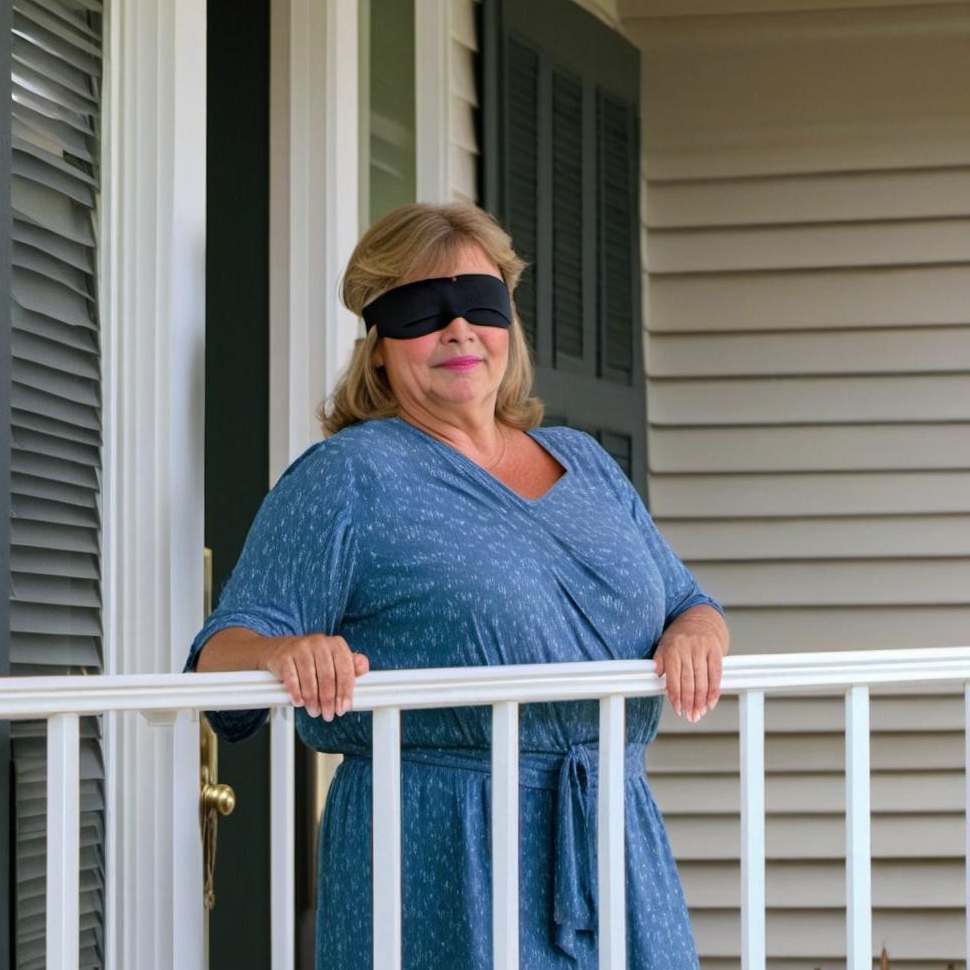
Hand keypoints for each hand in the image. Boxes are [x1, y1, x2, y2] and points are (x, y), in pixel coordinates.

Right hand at [261, 634, 368, 720]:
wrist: (278, 650)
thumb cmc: (311, 658)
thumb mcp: (332, 659)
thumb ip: (349, 665)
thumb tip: (363, 667)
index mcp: (335, 643)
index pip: (345, 669)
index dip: (345, 692)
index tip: (343, 707)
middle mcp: (319, 642)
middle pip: (327, 677)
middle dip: (328, 700)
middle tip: (328, 714)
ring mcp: (300, 648)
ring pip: (310, 680)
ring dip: (313, 701)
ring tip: (314, 711)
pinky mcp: (284, 657)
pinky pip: (292, 679)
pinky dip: (296, 694)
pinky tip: (299, 702)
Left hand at [652, 607, 726, 722]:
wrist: (700, 617)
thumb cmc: (680, 635)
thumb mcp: (664, 644)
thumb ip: (660, 660)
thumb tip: (654, 675)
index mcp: (672, 649)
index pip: (673, 677)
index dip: (676, 695)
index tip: (678, 709)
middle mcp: (688, 649)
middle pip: (689, 681)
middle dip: (690, 701)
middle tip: (690, 716)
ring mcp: (703, 649)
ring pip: (703, 680)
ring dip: (702, 700)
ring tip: (699, 713)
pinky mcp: (715, 651)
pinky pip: (716, 674)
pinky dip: (714, 690)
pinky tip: (711, 702)